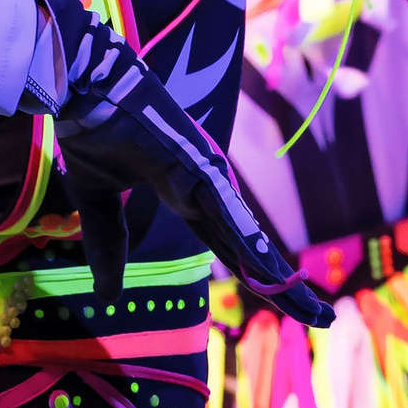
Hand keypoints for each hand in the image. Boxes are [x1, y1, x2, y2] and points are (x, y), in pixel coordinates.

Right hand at [37, 0, 333, 328]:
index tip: (282, 299)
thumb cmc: (92, 130)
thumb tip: (106, 297)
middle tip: (323, 318)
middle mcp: (206, 190)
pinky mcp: (199, 165)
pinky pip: (227, 212)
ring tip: (314, 310)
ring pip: (249, 239)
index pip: (229, 246)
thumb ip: (107, 245)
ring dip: (280, 277)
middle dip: (285, 287)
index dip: (255, 276)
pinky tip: (272, 273)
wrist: (84, 89)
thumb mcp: (96, 202)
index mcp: (185, 197)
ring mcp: (207, 177)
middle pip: (250, 251)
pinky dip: (249, 244)